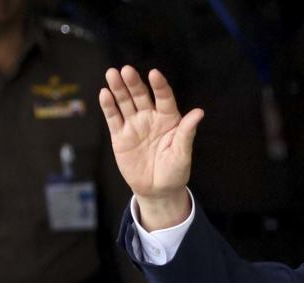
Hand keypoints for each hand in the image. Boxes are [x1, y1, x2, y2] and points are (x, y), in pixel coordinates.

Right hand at [99, 66, 203, 228]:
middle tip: (126, 70)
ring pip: (125, 103)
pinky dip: (109, 106)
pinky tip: (105, 94)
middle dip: (134, 83)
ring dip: (118, 89)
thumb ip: (186, 132)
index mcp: (169, 120)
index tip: (154, 74)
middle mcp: (151, 118)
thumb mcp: (182, 153)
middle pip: (141, 96)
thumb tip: (199, 112)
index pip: (164, 98)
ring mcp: (134, 125)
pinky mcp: (120, 136)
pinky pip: (114, 118)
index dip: (160, 86)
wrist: (157, 190)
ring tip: (112, 74)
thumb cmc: (175, 171)